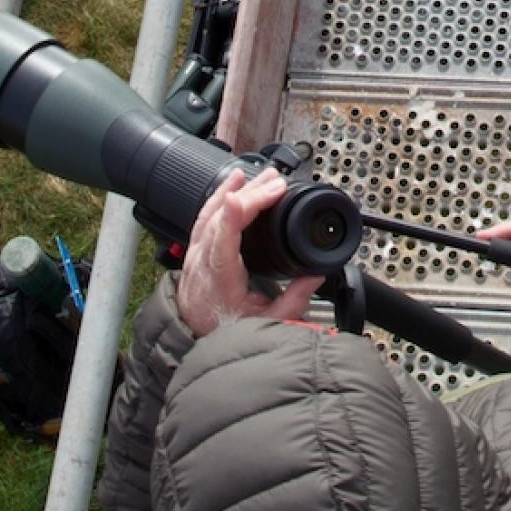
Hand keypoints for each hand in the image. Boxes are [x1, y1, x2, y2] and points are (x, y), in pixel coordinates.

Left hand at [174, 169, 324, 337]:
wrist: (194, 335)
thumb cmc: (225, 330)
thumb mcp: (266, 323)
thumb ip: (294, 301)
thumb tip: (316, 274)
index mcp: (219, 281)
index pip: (221, 243)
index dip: (232, 217)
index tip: (242, 197)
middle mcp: (202, 263)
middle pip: (220, 220)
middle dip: (249, 197)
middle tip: (277, 183)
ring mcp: (195, 253)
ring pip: (211, 213)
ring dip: (235, 190)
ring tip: (261, 176)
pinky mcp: (196, 248)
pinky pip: (206, 215)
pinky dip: (220, 195)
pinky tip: (235, 182)